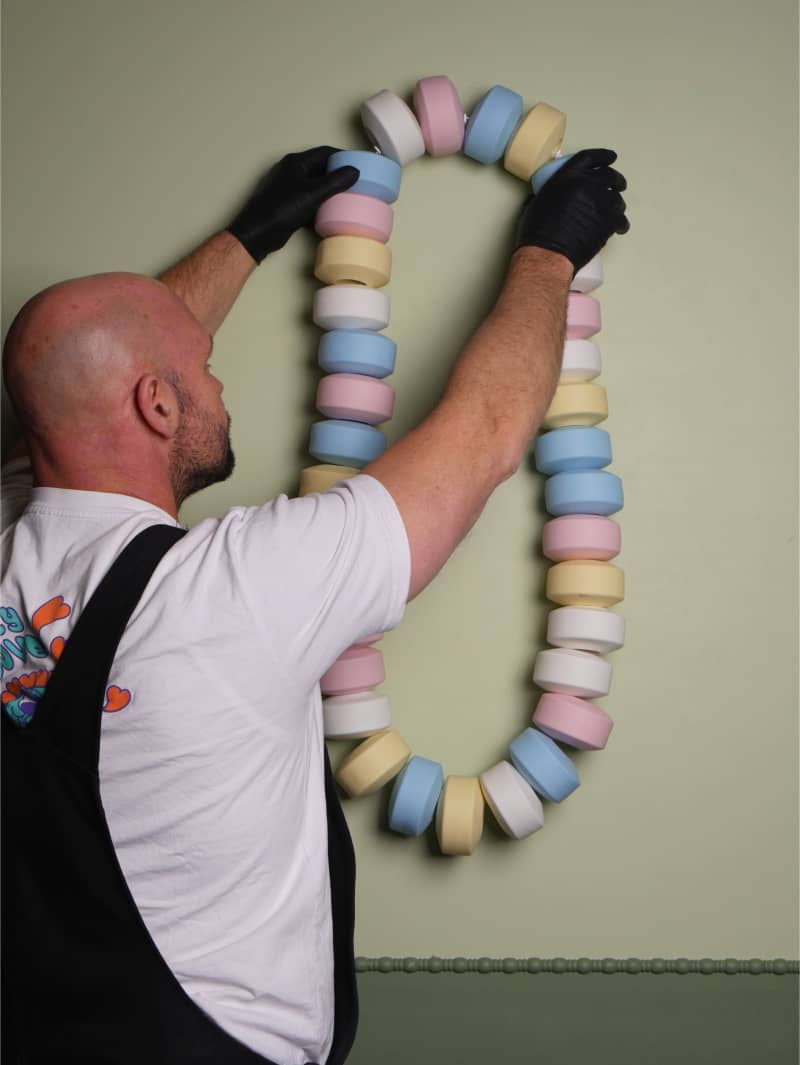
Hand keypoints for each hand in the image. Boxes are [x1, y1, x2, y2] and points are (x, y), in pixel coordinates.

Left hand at [227, 146, 358, 262]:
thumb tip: (354, 171)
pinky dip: (323, 200)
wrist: (260, 232)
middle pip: (321, 167)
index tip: (359, 163)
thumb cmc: (282, 208)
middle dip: (339, 172)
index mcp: (296, 162)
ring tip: (349, 194)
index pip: (325, 152)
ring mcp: (291, 187)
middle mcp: (293, 171)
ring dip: (332, 188)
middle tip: (357, 180)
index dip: (343, 156)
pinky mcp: (291, 203)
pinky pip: (312, 197)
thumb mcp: (313, 193)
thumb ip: (335, 182)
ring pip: (317, 183)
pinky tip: (333, 209)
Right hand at [516, 149, 628, 272]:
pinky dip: (621, 223)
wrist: (547, 253)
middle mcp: (587, 184)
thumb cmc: (536, 231)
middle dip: (616, 180)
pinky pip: (621, 219)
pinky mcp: (608, 221)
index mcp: (568, 176)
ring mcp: (600, 203)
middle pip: (610, 176)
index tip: (611, 157)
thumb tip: (557, 195)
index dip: (603, 156)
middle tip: (618, 185)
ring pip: (617, 198)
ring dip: (617, 203)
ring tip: (615, 210)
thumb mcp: (540, 201)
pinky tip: (620, 227)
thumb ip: (555, 192)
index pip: (591, 158)